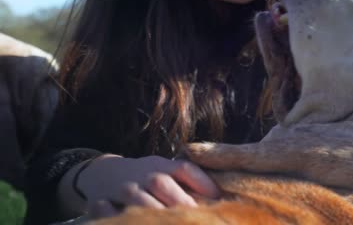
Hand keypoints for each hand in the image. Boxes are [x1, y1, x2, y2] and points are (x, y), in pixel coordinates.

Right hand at [59, 155, 219, 218]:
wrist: (101, 174)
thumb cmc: (143, 176)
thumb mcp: (163, 171)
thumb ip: (186, 181)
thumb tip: (219, 197)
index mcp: (161, 165)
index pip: (184, 168)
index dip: (202, 181)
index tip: (218, 197)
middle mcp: (143, 174)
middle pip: (162, 183)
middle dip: (181, 200)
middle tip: (197, 216)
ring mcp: (122, 189)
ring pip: (139, 199)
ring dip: (156, 212)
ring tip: (172, 221)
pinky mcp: (102, 203)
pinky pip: (110, 211)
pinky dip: (121, 218)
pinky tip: (137, 222)